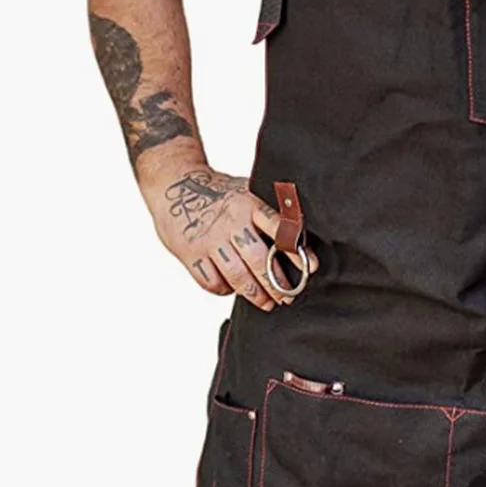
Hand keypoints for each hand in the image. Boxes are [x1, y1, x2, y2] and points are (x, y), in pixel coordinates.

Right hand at [144, 166, 317, 309]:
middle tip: (288, 297)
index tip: (311, 268)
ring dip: (256, 294)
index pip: (279, 228)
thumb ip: (266, 213)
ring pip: (238, 276)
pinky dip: (224, 290)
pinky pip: (212, 282)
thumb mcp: (245, 191)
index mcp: (249, 204)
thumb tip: (297, 239)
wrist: (174, 183)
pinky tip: (232, 288)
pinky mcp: (190, 253)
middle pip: (259, 261)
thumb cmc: (218, 193)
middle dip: (277, 284)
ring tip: (267, 303)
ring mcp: (210, 239)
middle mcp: (231, 222)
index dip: (296, 251)